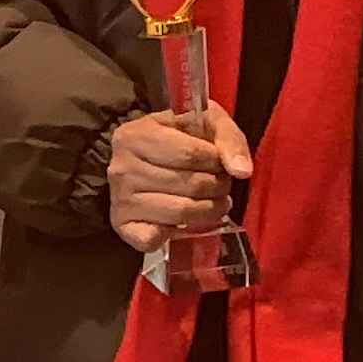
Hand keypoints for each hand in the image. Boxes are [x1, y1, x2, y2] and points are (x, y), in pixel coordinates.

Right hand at [107, 102, 252, 254]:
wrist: (142, 160)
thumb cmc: (178, 139)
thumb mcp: (205, 122)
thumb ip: (228, 138)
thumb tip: (242, 171)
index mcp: (136, 134)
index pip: (191, 153)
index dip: (216, 161)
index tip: (218, 162)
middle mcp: (122, 167)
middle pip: (190, 184)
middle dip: (217, 187)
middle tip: (220, 184)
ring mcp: (120, 199)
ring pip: (181, 212)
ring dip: (209, 211)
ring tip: (212, 202)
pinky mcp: (123, 226)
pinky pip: (154, 238)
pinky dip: (174, 234)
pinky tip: (182, 222)